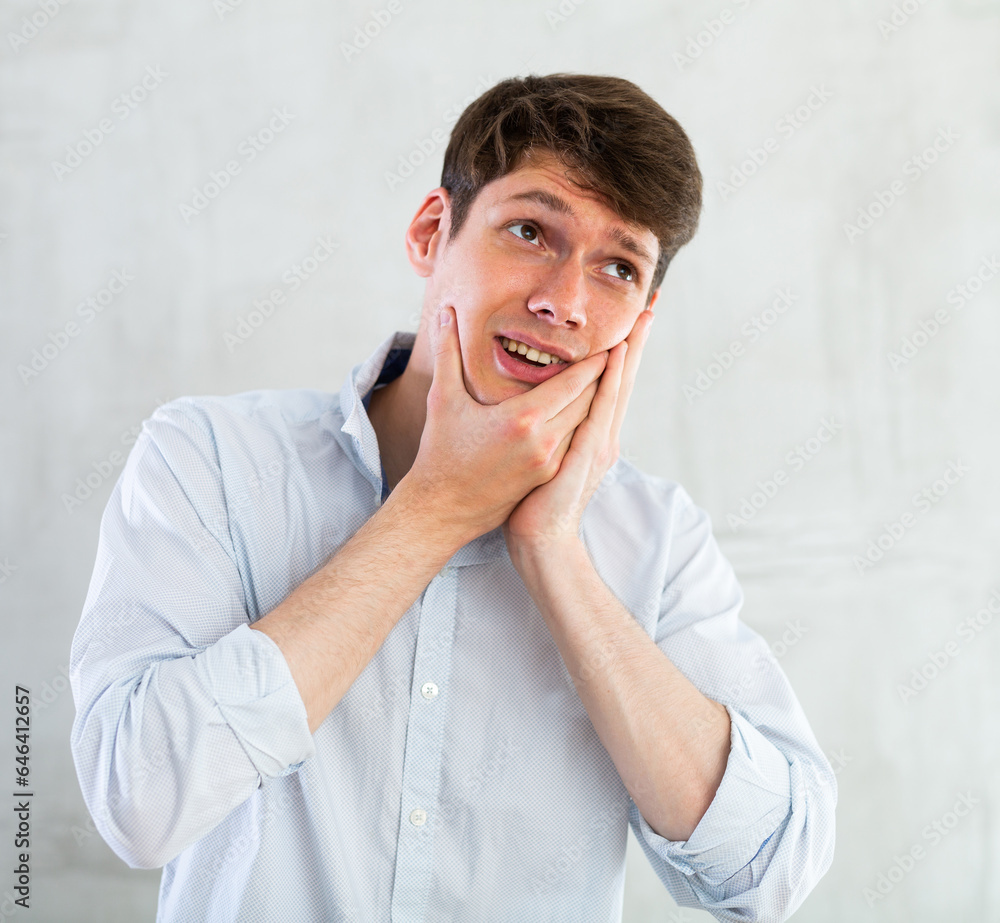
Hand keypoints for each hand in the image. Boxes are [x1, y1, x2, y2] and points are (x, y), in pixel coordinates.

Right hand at [399, 306, 608, 547]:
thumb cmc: (440, 452)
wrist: (443, 509)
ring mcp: (549, 462)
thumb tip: (445, 311)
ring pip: (586, 423)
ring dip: (598, 400)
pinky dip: (585, 423)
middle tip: (621, 352)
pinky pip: (576, 442)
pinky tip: (587, 410)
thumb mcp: (442, 399)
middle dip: (605, 375)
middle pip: (587, 400)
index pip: (573, 382)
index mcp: (523, 418)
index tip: (611, 342)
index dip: (594, 361)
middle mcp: (543, 440)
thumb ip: (448, 352)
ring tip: (609, 377)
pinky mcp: (547, 476)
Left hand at [501, 307, 654, 558]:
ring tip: (643, 317)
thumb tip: (544, 403)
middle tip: (653, 301)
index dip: (625, 348)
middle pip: (624, 377)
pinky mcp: (588, 454)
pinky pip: (600, 410)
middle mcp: (604, 433)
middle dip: (638, 339)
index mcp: (594, 431)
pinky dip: (611, 382)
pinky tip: (616, 356)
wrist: (539, 539)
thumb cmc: (535, 499)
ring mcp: (600, 443)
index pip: (613, 381)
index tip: (634, 316)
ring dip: (631, 351)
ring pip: (618, 388)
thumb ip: (552, 427)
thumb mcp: (547, 454)